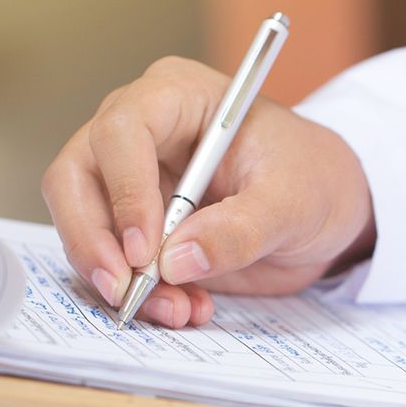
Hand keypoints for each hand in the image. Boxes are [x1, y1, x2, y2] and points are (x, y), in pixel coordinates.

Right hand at [42, 56, 376, 325]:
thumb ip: (240, 229)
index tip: (146, 250)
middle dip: (93, 241)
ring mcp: (129, 179)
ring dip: (118, 279)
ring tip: (179, 310)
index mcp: (177, 97)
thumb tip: (177, 260)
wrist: (330, 208)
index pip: (121, 131)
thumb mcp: (294, 203)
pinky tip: (185, 308)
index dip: (123, 191)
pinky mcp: (134, 225)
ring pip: (84, 227)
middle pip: (75, 177)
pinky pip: (111, 261)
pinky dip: (137, 294)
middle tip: (126, 292)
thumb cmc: (315, 179)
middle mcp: (139, 132)